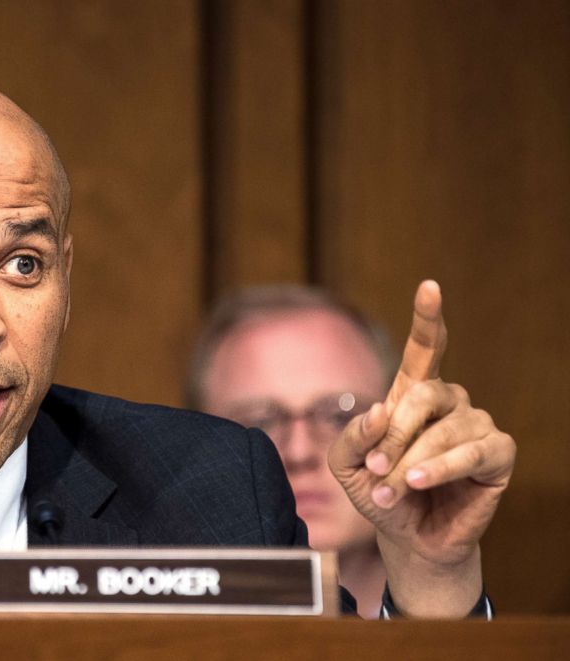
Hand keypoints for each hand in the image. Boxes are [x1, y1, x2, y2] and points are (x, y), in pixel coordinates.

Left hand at [328, 280, 515, 616]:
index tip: (429, 286)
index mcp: (412, 394)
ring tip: (390, 489)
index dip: (427, 318)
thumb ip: (351, 435)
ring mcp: (476, 425)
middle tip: (375, 467)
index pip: (424, 348)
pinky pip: (475, 452)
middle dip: (395, 432)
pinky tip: (420, 483)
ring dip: (412, 462)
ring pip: (446, 429)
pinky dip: (443, 468)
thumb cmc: (376, 491)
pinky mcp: (497, 455)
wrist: (405, 537)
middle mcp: (448, 402)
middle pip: (425, 393)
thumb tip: (378, 408)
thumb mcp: (345, 464)